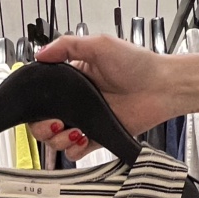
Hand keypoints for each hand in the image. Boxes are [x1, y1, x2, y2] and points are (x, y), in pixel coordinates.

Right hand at [30, 34, 173, 160]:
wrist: (160, 88)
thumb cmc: (136, 64)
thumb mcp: (99, 45)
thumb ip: (68, 46)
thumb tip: (40, 53)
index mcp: (73, 80)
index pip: (43, 98)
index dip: (38, 107)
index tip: (44, 109)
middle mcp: (77, 102)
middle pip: (45, 123)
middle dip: (45, 128)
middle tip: (58, 124)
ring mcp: (86, 121)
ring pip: (58, 140)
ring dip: (60, 140)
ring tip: (75, 131)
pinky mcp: (97, 137)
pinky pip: (76, 152)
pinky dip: (75, 150)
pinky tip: (83, 139)